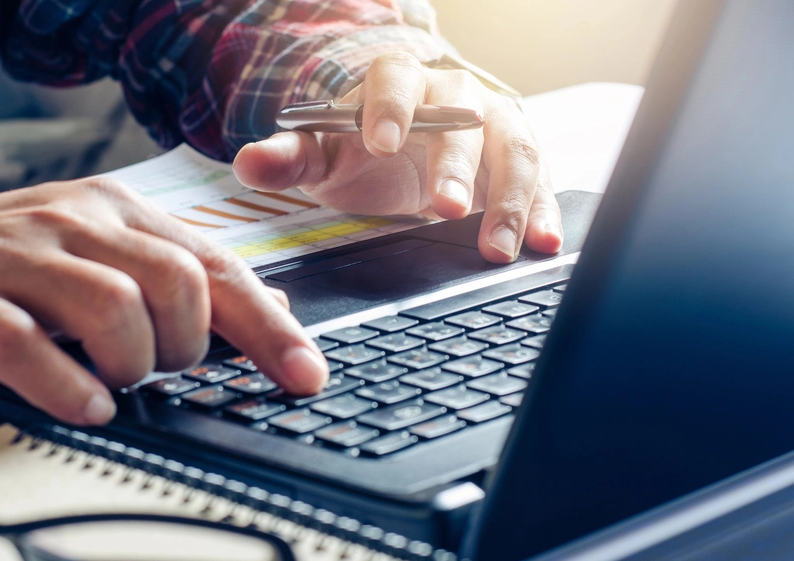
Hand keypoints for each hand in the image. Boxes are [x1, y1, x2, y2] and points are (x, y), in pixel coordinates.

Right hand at [0, 179, 328, 424]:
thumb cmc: (3, 273)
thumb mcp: (98, 261)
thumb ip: (180, 280)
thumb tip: (269, 308)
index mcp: (118, 213)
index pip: (216, 265)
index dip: (271, 327)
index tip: (308, 376)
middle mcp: (75, 224)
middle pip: (178, 282)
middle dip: (190, 345)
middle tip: (162, 369)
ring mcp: (17, 259)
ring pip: (113, 307)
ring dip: (132, 365)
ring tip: (112, 381)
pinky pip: (27, 345)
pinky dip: (66, 385)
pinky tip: (82, 403)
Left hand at [233, 52, 561, 262]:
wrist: (408, 151)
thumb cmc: (364, 151)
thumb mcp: (324, 155)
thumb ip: (290, 158)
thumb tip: (247, 162)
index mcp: (400, 84)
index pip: (396, 82)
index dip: (389, 108)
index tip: (380, 142)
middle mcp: (458, 96)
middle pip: (464, 121)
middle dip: (455, 166)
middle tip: (445, 208)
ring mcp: (497, 125)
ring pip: (515, 151)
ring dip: (511, 199)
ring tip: (499, 246)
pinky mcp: (523, 161)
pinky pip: (543, 181)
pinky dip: (545, 212)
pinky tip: (544, 244)